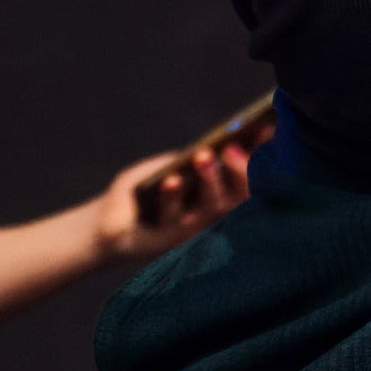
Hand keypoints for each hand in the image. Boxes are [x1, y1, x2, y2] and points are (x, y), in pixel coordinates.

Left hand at [96, 138, 251, 263]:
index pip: (243, 175)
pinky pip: (175, 217)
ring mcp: (192, 229)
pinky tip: (172, 179)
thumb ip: (183, 159)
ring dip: (209, 180)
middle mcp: (210, 215)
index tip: (264, 129)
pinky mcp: (169, 240)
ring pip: (211, 207)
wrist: (106, 224)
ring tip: (203, 156)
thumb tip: (209, 146)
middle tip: (231, 148)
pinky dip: (174, 196)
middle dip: (239, 171)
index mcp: (214, 195)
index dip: (256, 155)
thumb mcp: (161, 167)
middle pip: (238, 196)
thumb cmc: (138, 192)